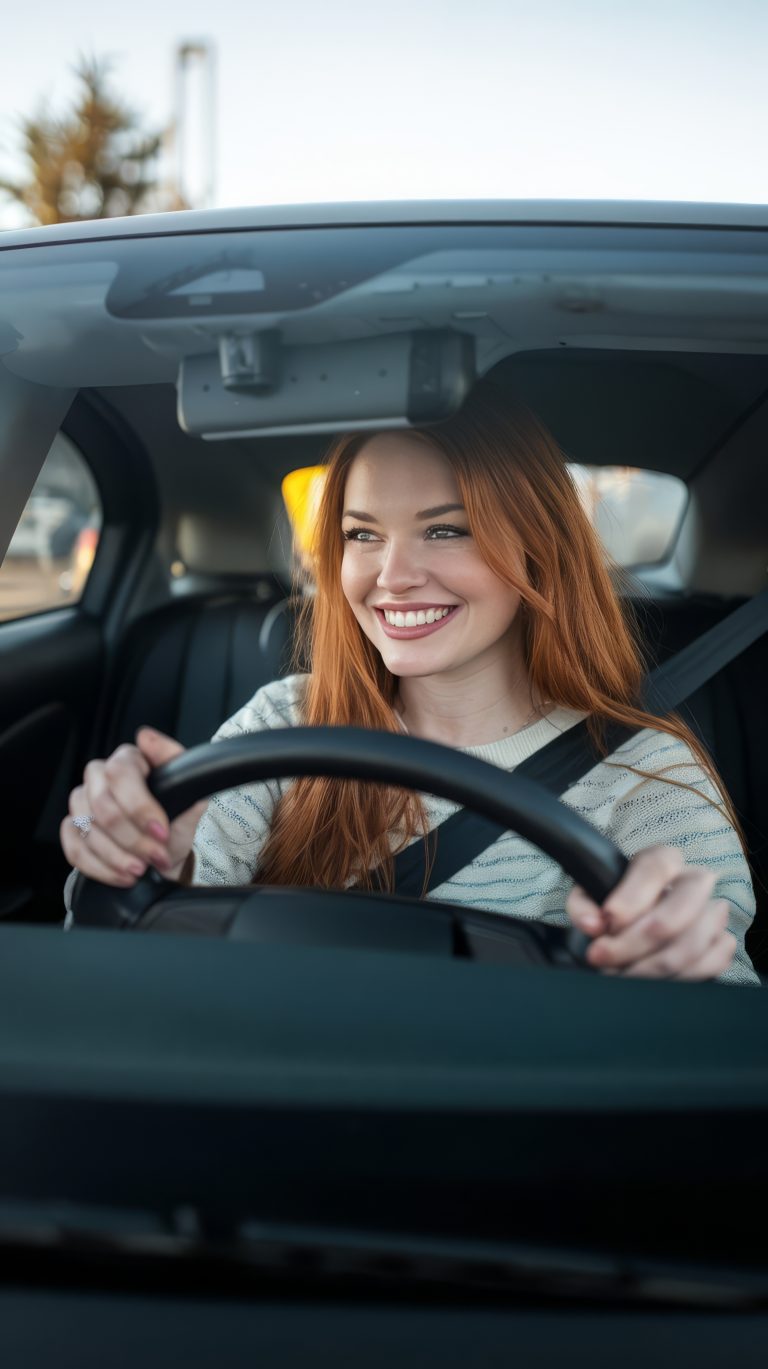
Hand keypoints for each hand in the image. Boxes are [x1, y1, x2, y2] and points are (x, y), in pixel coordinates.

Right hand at [60, 728, 207, 886]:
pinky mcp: (72, 829)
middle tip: (155, 856)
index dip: (139, 806)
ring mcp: (82, 802)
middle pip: (102, 805)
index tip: (161, 831)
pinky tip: (123, 875)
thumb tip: (146, 737)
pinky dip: (100, 867)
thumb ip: (178, 766)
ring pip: (87, 829)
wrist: (165, 854)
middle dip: (132, 838)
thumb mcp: (191, 797)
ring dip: (117, 856)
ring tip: (141, 868)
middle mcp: (99, 776)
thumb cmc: (176, 822)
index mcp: (128, 760)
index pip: (120, 773)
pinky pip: (74, 849)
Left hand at [566, 844, 735, 979]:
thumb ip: (584, 905)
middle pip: (684, 904)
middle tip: (604, 957)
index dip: (631, 897)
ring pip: (696, 940)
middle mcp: (693, 882)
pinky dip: (679, 979)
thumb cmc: (614, 908)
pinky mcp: (721, 943)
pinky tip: (651, 982)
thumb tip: (592, 924)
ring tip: (620, 975)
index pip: (656, 868)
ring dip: (653, 966)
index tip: (607, 922)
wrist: (635, 930)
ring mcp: (712, 912)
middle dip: (640, 939)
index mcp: (661, 861)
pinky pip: (712, 962)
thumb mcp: (590, 898)